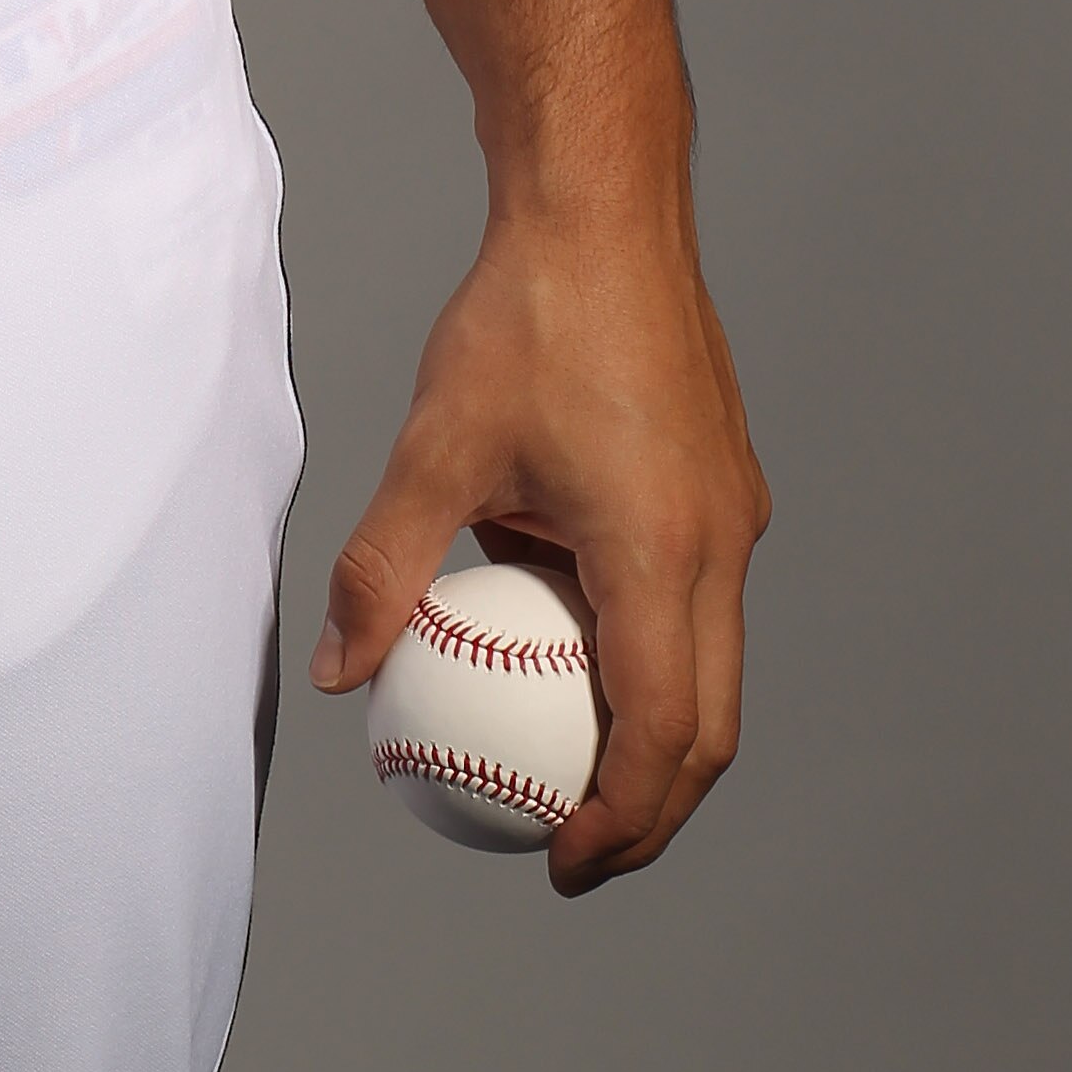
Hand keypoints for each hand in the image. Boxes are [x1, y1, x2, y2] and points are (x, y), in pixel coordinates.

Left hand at [309, 191, 768, 891]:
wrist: (601, 207)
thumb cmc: (525, 317)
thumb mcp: (434, 447)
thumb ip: (385, 566)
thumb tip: (340, 670)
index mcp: (662, 550)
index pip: (661, 732)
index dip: (619, 820)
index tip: (562, 864)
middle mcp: (720, 544)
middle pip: (710, 725)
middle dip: (651, 808)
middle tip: (573, 849)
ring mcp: (732, 512)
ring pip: (713, 664)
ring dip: (654, 732)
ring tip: (570, 768)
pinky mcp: (723, 483)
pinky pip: (698, 599)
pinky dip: (650, 649)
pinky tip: (567, 639)